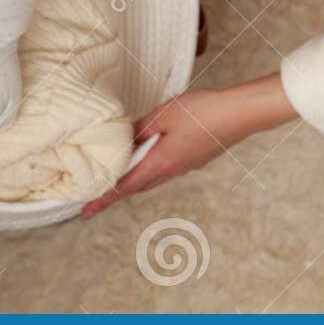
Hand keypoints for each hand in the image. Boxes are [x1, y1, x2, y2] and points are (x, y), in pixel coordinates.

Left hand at [81, 75, 296, 216]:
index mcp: (159, 163)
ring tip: (117, 173)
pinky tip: (148, 152)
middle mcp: (171, 171)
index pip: (123, 186)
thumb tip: (124, 139)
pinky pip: (165, 167)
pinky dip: (149, 166)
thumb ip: (139, 129)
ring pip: (151, 177)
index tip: (84, 211)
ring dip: (132, 178)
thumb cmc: (202, 112)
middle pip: (136, 185)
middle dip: (115, 190)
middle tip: (94, 193)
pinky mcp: (193, 159)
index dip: (102, 199)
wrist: (238, 114)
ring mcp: (185, 167)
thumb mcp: (162, 115)